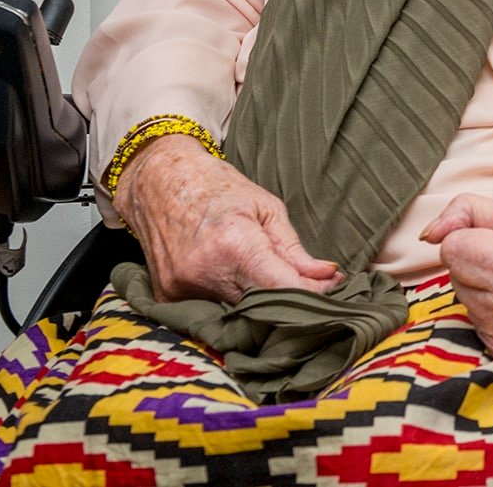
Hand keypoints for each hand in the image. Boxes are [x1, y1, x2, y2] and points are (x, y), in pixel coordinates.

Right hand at [114, 134, 341, 302]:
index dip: (312, 293)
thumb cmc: (219, 188)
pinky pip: (209, 308)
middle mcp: (204, 271)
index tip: (333, 288)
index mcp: (234, 244)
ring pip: (237, 311)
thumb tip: (328, 276)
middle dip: (290, 299)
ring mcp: (181, 287)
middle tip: (311, 285)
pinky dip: (230, 299)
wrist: (159, 182)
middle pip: (261, 305)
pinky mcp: (167, 297)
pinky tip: (237, 281)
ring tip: (273, 279)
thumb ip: (295, 249)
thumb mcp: (267, 207)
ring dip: (261, 302)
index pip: (282, 288)